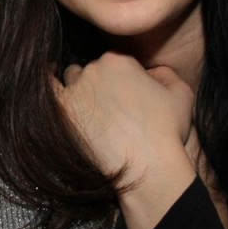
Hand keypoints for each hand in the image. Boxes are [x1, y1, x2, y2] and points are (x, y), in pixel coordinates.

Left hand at [56, 52, 194, 188]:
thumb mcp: (182, 94)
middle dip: (101, 84)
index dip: (122, 79)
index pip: (115, 61)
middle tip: (111, 109)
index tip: (127, 97)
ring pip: (72, 79)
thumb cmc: (168, 132)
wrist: (149, 168)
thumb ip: (166, 73)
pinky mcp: (62, 110)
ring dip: (79, 88)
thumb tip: (151, 71)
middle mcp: (95, 68)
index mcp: (120, 60)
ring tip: (90, 110)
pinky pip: (46, 88)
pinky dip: (44, 81)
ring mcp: (76, 88)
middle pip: (92, 69)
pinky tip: (46, 78)